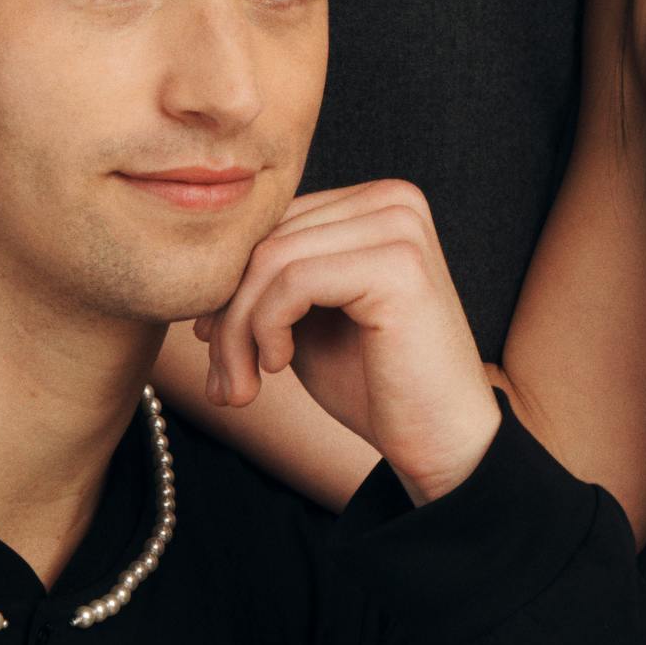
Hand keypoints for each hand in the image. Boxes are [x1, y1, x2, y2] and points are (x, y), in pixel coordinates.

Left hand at [197, 181, 499, 505]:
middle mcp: (393, 200)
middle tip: (223, 381)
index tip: (211, 344)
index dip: (230, 285)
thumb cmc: (377, 385)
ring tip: (240, 387)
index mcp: (376, 202)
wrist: (444, 444)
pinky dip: (266, 329)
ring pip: (270, 259)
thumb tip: (201, 271)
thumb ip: (269, 282)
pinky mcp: (398, 266)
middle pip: (267, 238)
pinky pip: (292, 283)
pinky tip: (279, 366)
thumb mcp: (309, 320)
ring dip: (237, 332)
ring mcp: (400, 228)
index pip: (273, 223)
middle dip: (227, 314)